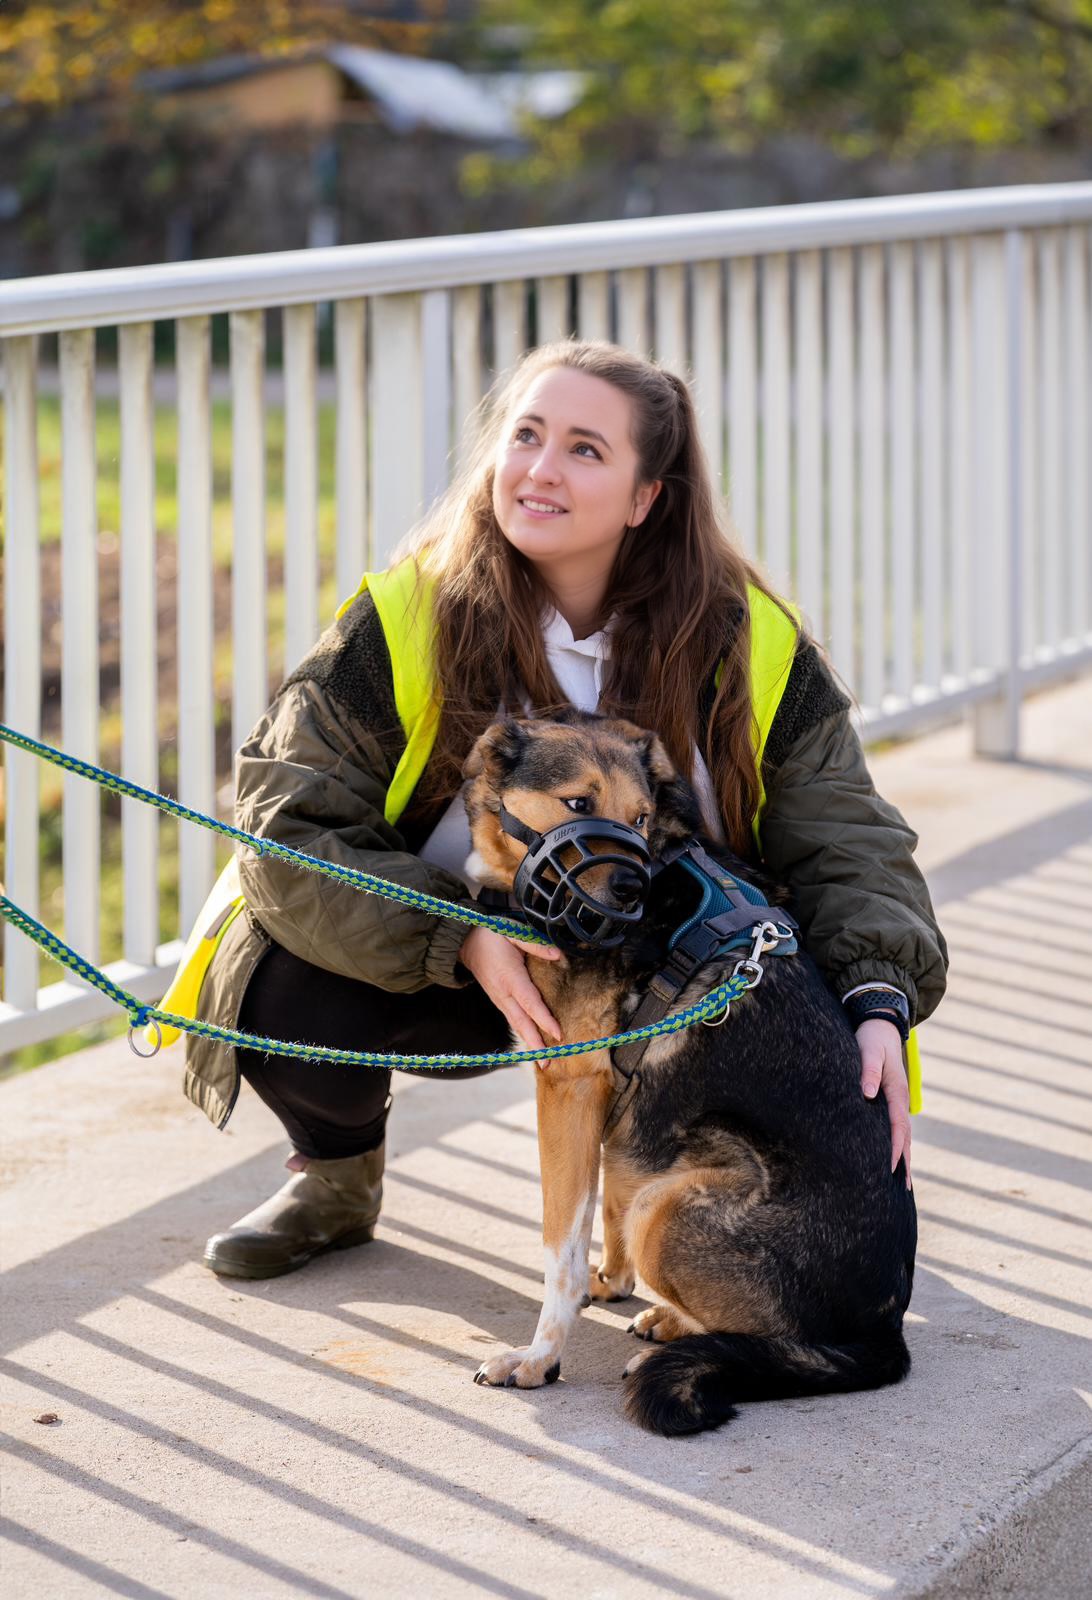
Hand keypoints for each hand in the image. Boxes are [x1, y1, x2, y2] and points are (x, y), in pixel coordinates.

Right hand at [458, 926, 561, 1059]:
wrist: (466, 941)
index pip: (531, 1003)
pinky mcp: (499, 1000)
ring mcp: (499, 999)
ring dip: (530, 1043)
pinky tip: (534, 1043)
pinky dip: (524, 1033)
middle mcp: (504, 993)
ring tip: (543, 1061)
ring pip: (517, 1025)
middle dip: (535, 1044)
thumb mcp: (513, 932)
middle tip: (548, 1064)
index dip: (544, 1019)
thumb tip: (559, 956)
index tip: (558, 1034)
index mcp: (510, 977)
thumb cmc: (492, 935)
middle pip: (522, 1023)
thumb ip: (536, 945)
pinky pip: (514, 1019)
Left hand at [857, 1018, 911, 1188]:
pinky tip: (895, 1157)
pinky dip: (900, 1145)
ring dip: (904, 1157)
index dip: (896, 1147)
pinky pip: (897, 1127)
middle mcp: (900, 1098)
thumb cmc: (871, 1038)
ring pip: (903, 1134)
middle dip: (905, 1161)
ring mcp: (898, 1100)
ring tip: (903, 1181)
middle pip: (905, 1136)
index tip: (893, 1167)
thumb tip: (868, 1093)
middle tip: (904, 1187)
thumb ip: (869, 1070)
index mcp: (896, 1090)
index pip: (898, 1125)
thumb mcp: (868, 1050)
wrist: (880, 1024)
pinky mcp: (891, 1099)